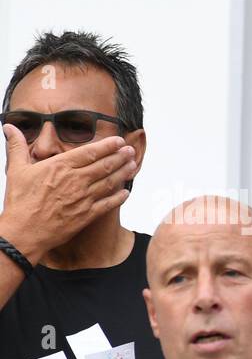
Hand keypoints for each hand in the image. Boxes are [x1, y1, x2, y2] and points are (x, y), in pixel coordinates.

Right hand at [0, 124, 135, 265]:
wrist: (24, 231)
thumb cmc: (20, 201)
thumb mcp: (16, 170)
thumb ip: (16, 146)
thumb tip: (9, 127)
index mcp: (59, 166)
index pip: (89, 152)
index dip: (107, 146)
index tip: (118, 140)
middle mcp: (75, 181)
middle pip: (104, 166)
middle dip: (120, 157)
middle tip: (131, 150)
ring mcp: (83, 198)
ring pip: (109, 183)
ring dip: (123, 173)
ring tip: (133, 165)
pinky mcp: (87, 215)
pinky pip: (108, 204)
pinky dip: (119, 197)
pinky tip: (126, 192)